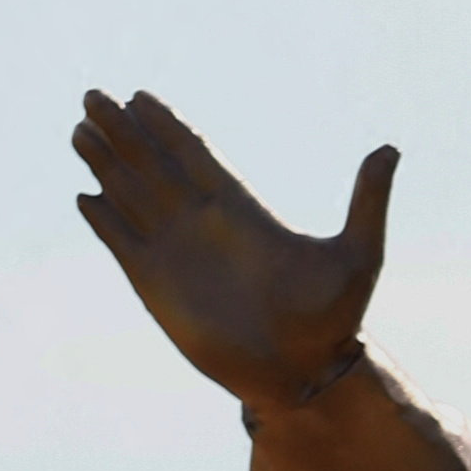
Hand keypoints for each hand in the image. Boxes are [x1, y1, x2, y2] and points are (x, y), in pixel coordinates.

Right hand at [71, 92, 397, 400]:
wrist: (302, 375)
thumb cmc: (333, 320)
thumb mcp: (357, 255)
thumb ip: (367, 201)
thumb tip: (391, 148)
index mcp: (242, 210)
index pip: (193, 153)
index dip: (165, 125)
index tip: (140, 96)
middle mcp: (203, 223)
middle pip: (153, 164)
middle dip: (123, 130)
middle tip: (94, 95)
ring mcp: (177, 252)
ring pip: (131, 194)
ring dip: (105, 162)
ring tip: (80, 129)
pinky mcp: (155, 285)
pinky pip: (122, 243)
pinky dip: (103, 219)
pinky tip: (85, 196)